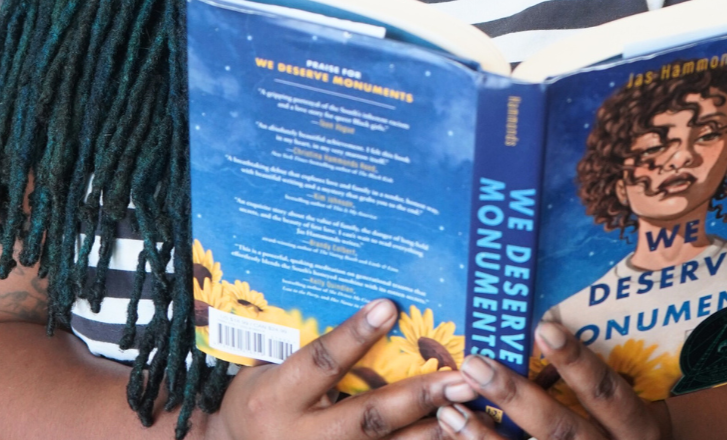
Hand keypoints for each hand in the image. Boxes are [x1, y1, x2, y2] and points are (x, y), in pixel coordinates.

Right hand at [211, 298, 477, 439]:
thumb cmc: (257, 396)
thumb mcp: (266, 367)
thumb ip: (307, 343)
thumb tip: (366, 300)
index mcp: (276, 397)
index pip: (321, 361)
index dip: (354, 335)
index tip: (389, 305)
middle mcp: (300, 437)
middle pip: (367, 417)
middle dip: (416, 396)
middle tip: (459, 375)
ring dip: (431, 431)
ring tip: (469, 407)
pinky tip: (453, 434)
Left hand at [436, 322, 672, 439]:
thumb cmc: (624, 426)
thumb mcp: (627, 405)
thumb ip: (596, 376)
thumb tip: (543, 324)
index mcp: (636, 428)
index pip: (607, 393)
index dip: (577, 363)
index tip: (543, 328)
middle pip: (562, 431)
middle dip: (515, 397)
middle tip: (474, 364)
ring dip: (486, 436)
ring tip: (450, 410)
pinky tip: (455, 433)